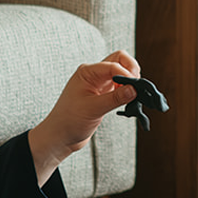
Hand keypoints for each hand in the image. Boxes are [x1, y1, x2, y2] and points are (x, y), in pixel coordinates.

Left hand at [27, 51, 140, 184]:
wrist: (60, 136)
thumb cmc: (69, 121)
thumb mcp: (93, 109)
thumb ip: (114, 98)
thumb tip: (134, 89)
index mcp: (87, 72)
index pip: (113, 65)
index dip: (126, 74)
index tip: (135, 88)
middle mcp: (94, 74)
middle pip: (119, 60)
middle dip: (131, 70)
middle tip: (137, 86)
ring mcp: (100, 84)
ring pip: (122, 72)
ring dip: (131, 80)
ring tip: (134, 95)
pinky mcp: (104, 94)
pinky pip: (121, 85)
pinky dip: (128, 90)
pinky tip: (130, 100)